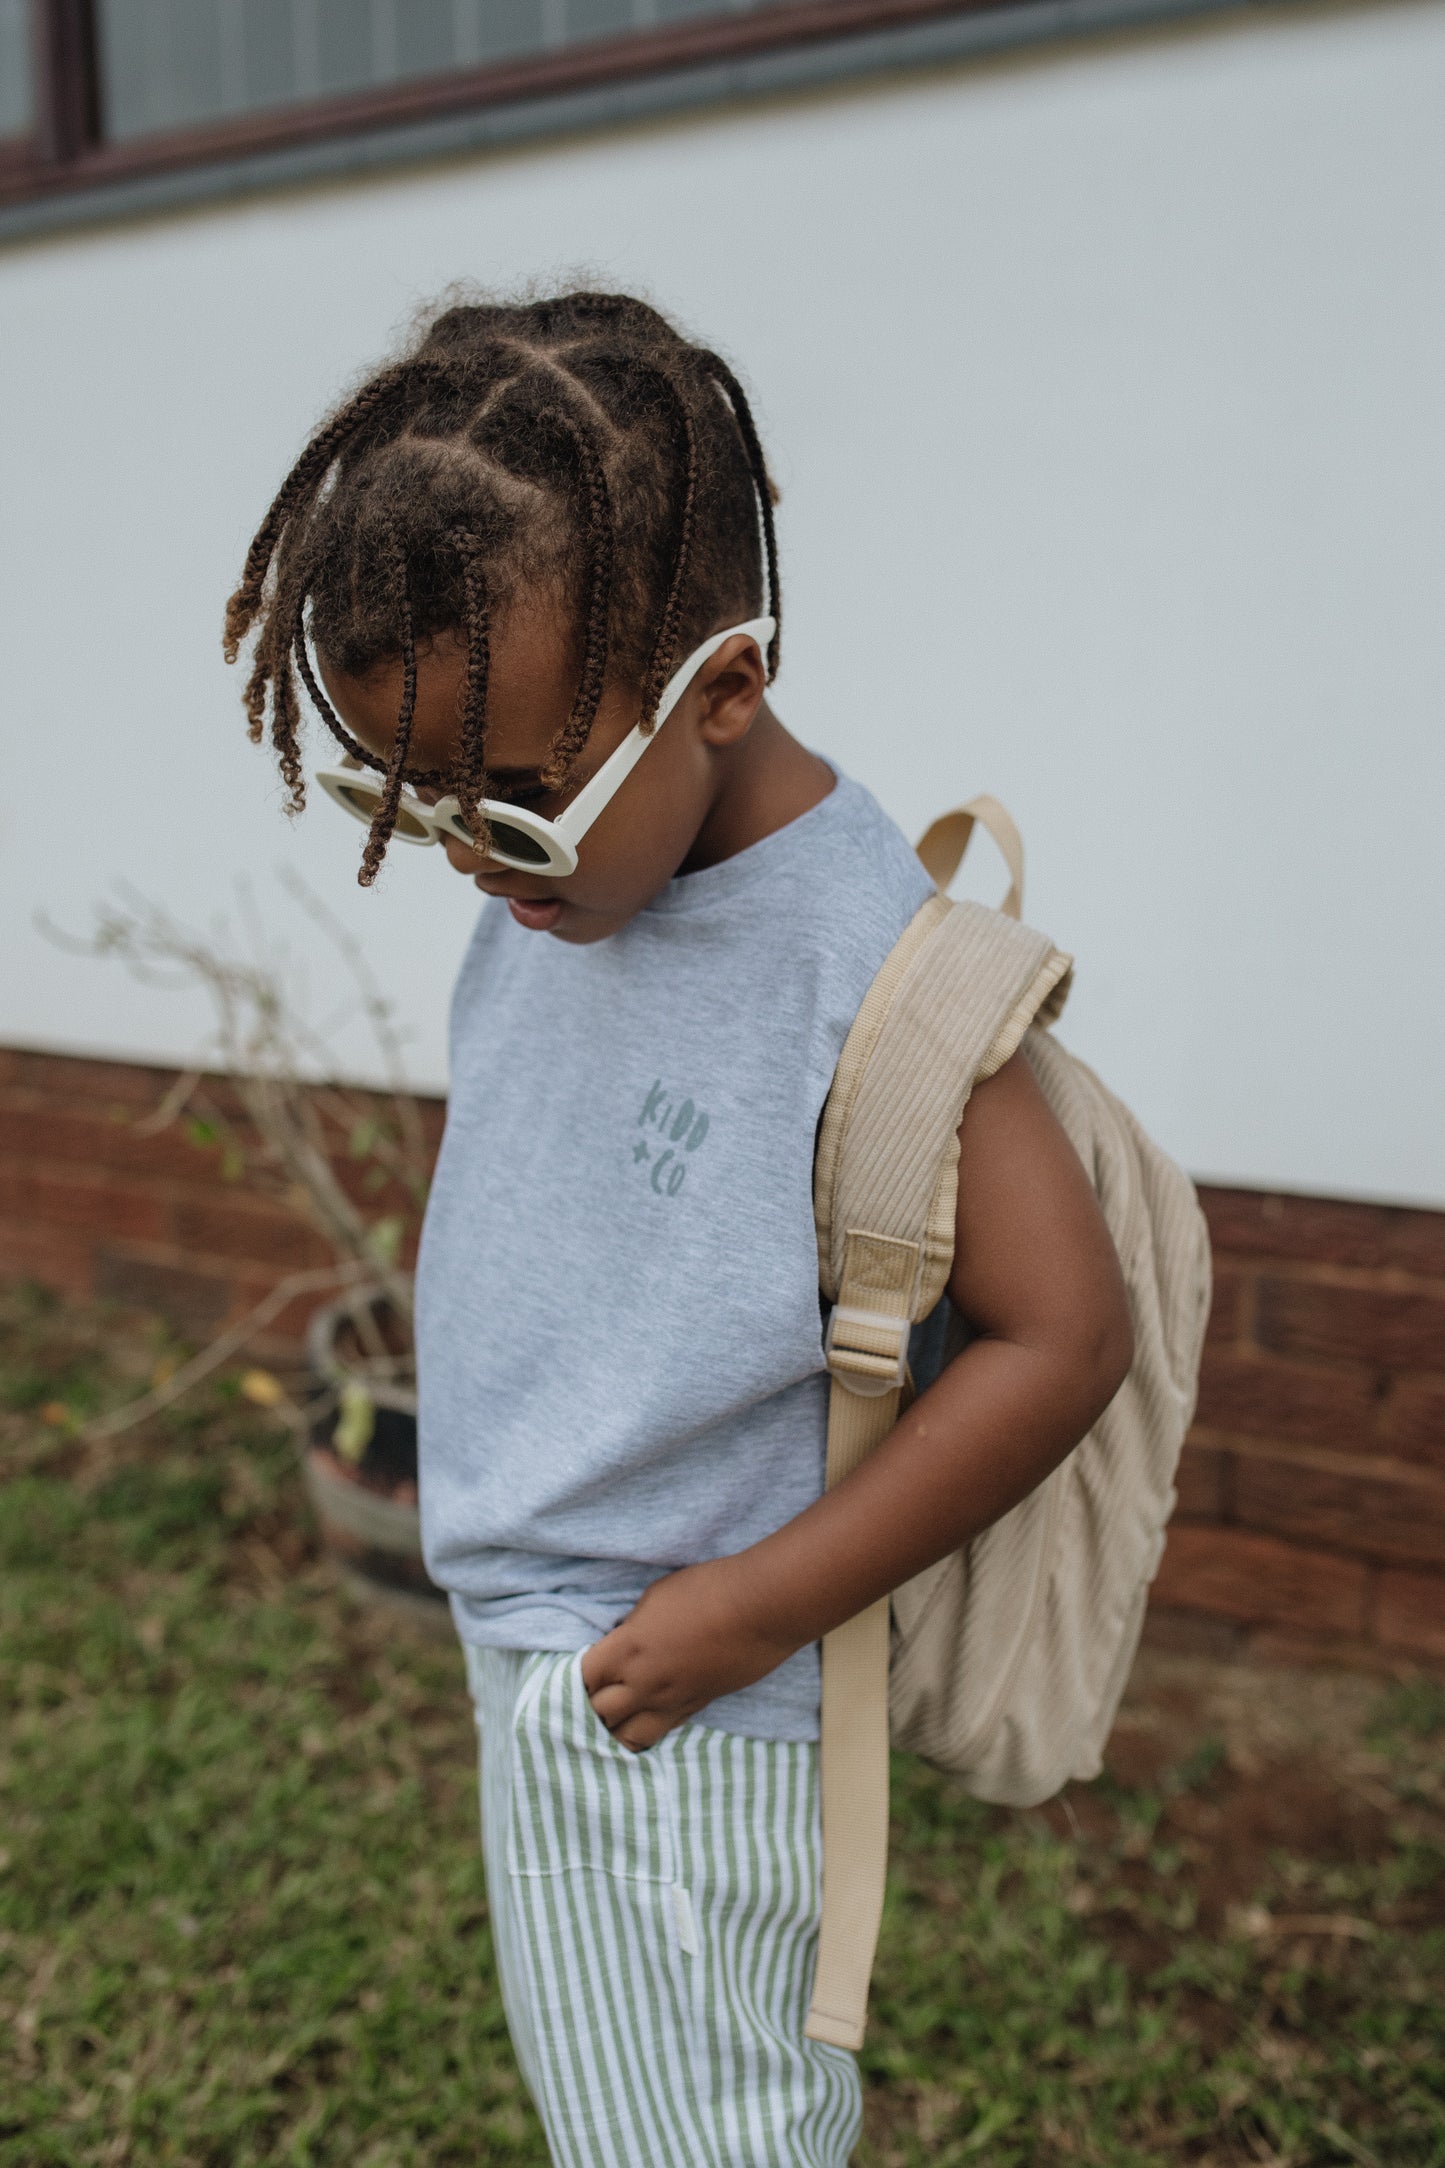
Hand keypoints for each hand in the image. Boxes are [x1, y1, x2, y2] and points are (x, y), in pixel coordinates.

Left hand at [581, 1556, 799, 1751]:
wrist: (760, 1610)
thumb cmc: (706, 1590)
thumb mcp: (654, 1598)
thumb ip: (631, 1629)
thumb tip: (622, 1643)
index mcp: (627, 1650)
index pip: (581, 1680)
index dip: (573, 1677)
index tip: (576, 1669)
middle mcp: (644, 1684)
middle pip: (598, 1715)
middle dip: (587, 1706)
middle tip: (588, 1694)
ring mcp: (672, 1701)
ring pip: (628, 1738)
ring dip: (614, 1729)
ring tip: (612, 1716)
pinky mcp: (696, 1707)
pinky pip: (660, 1732)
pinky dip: (645, 1728)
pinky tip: (642, 1719)